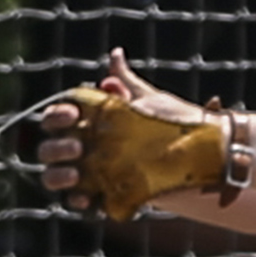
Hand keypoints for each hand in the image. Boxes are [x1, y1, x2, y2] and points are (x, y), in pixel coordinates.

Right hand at [38, 48, 221, 217]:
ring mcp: (95, 174)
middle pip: (50, 149)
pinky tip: (85, 198)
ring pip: (57, 177)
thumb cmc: (176, 124)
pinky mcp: (108, 197)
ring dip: (58, 176)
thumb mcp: (150, 100)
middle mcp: (87, 149)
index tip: (73, 115)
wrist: (204, 156)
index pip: (56, 119)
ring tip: (76, 174)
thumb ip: (127, 82)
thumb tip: (115, 53)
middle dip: (57, 147)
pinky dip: (78, 202)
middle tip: (78, 148)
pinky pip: (83, 203)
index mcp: (91, 124)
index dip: (57, 116)